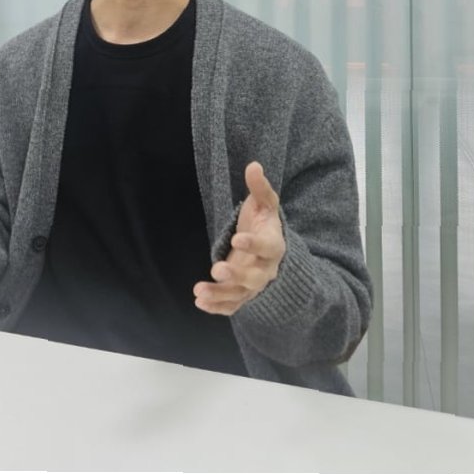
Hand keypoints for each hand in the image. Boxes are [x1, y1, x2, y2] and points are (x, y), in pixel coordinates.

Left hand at [194, 161, 284, 315]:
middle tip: (217, 269)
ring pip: (240, 294)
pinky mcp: (242, 294)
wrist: (272, 250)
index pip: (268, 247)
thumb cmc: (264, 223)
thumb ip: (260, 188)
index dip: (254, 244)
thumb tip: (253, 165)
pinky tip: (199, 303)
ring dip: (220, 294)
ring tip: (198, 291)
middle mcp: (267, 269)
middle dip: (237, 274)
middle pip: (255, 277)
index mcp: (275, 245)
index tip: (237, 238)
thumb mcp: (265, 204)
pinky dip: (218, 307)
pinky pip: (232, 305)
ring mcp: (254, 285)